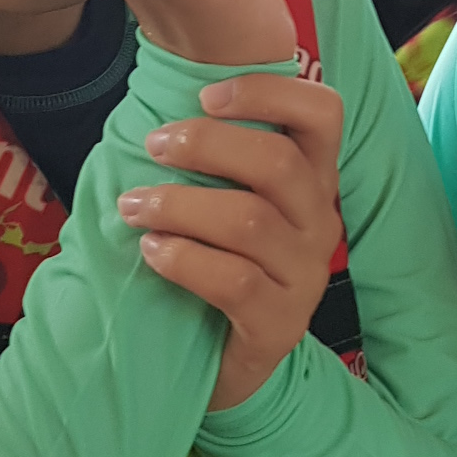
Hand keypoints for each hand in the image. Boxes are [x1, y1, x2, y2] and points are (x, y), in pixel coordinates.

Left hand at [118, 74, 346, 409]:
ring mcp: (305, 275)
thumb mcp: (231, 202)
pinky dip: (183, 258)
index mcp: (314, 179)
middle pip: (277, 162)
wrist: (225, 364)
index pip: (323, 114)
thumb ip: (218, 157)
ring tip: (133, 206)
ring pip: (249, 221)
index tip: (205, 96)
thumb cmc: (220, 262)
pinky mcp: (280, 324)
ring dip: (179, 204)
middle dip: (205, 145)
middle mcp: (320, 221)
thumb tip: (158, 102)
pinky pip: (234, 281)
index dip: (269, 92)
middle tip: (153, 146)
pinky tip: (151, 251)